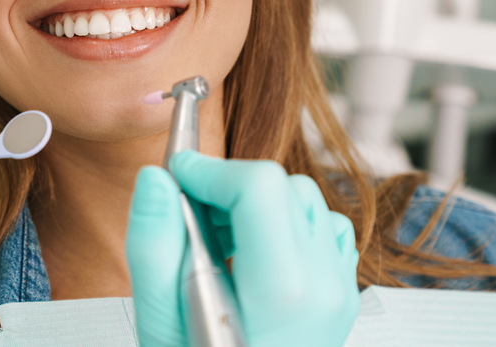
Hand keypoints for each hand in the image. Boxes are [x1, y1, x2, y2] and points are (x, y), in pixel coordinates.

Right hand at [126, 151, 358, 346]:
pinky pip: (321, 230)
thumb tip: (156, 180)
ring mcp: (340, 293)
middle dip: (229, 186)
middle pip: (283, 186)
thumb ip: (153, 245)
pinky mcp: (341, 295)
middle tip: (191, 217)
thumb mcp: (160, 325)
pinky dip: (284, 225)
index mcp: (282, 294)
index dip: (209, 170)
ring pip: (305, 201)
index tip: (176, 177)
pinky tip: (250, 256)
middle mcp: (324, 288)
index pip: (259, 186)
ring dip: (257, 204)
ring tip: (218, 242)